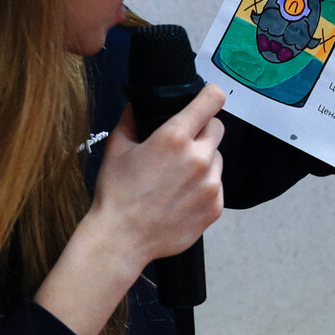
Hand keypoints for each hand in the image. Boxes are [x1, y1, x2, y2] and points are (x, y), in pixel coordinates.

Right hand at [35, 85, 226, 334]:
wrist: (122, 238)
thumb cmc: (117, 193)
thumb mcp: (117, 148)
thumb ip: (132, 118)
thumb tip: (139, 102)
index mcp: (174, 137)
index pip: (211, 101)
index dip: (210, 96)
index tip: (209, 97)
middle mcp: (198, 158)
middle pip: (217, 129)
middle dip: (203, 131)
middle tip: (183, 146)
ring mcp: (210, 185)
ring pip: (217, 159)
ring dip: (204, 162)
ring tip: (178, 178)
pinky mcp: (215, 207)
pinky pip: (217, 186)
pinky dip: (204, 188)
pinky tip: (181, 197)